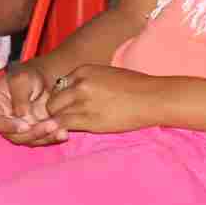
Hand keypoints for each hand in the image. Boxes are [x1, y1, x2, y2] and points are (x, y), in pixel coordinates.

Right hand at [0, 65, 65, 145]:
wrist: (40, 80)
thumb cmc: (26, 76)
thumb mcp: (21, 78)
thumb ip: (19, 95)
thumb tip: (21, 114)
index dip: (8, 127)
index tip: (25, 125)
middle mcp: (6, 122)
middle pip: (14, 136)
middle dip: (33, 133)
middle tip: (50, 125)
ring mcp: (20, 129)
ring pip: (29, 140)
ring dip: (45, 137)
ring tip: (61, 130)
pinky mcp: (34, 132)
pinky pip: (41, 139)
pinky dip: (52, 137)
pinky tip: (63, 133)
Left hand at [45, 65, 159, 134]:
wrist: (152, 98)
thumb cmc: (135, 86)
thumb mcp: (107, 74)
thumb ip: (89, 81)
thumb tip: (77, 92)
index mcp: (83, 71)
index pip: (58, 86)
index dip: (61, 99)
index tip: (68, 108)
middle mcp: (79, 85)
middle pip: (52, 100)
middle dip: (56, 111)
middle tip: (63, 120)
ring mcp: (83, 102)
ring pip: (55, 114)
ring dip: (58, 122)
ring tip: (64, 128)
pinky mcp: (89, 120)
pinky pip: (65, 125)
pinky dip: (62, 129)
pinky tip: (67, 133)